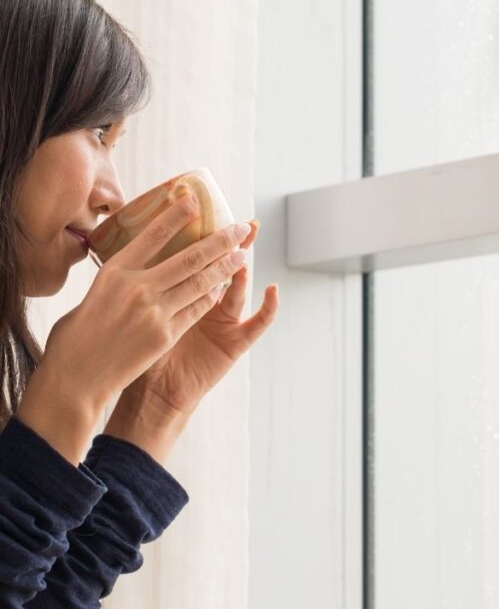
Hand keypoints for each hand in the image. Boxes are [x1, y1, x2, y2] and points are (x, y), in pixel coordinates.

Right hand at [17, 195, 250, 463]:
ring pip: (200, 282)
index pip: (153, 234)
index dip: (178, 215)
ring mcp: (154, 312)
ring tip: (241, 255)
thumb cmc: (76, 337)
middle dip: (219, 240)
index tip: (195, 200)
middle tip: (239, 228)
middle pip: (189, 257)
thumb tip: (133, 271)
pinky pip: (196, 310)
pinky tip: (223, 288)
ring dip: (225, 267)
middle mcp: (137, 287)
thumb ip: (117, 281)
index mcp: (115, 271)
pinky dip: (212, 296)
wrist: (75, 377)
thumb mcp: (93, 295)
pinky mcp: (165, 335)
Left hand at [115, 219, 278, 425]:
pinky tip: (273, 290)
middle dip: (232, 244)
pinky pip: (257, 325)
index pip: (198, 261)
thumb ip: (137, 288)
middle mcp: (210, 306)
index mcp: (186, 295)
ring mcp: (225, 323)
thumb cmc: (140, 355)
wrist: (154, 395)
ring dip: (242, 268)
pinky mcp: (235, 344)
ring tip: (245, 249)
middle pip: (223, 268)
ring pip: (238, 290)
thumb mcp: (138, 314)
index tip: (209, 213)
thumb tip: (115, 252)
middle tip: (243, 221)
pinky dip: (269, 308)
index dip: (205, 238)